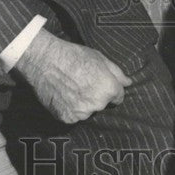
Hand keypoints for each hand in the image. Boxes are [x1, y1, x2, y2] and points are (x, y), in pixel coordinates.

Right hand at [14, 29, 131, 123]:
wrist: (45, 61)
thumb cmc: (74, 56)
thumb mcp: (100, 58)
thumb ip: (117, 73)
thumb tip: (128, 83)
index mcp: (109, 89)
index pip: (118, 97)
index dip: (111, 90)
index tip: (102, 84)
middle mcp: (97, 104)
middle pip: (102, 104)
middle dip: (97, 96)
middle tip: (83, 83)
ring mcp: (81, 113)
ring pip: (88, 111)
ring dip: (83, 104)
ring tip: (71, 88)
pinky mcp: (67, 118)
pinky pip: (73, 116)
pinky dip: (70, 109)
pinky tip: (63, 96)